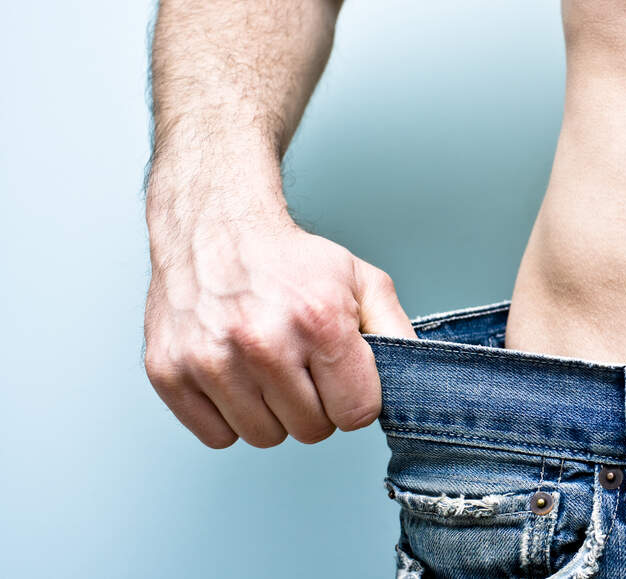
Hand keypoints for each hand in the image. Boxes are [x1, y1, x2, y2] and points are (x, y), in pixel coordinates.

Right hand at [143, 214, 414, 447]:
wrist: (214, 226)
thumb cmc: (288, 259)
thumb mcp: (360, 280)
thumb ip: (395, 331)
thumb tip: (418, 378)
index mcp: (320, 321)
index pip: (356, 413)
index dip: (353, 398)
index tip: (340, 375)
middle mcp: (263, 342)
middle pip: (311, 430)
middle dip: (314, 405)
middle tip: (301, 366)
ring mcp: (211, 360)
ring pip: (263, 438)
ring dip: (271, 412)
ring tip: (266, 368)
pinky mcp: (169, 373)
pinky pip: (217, 437)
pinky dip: (229, 416)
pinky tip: (234, 376)